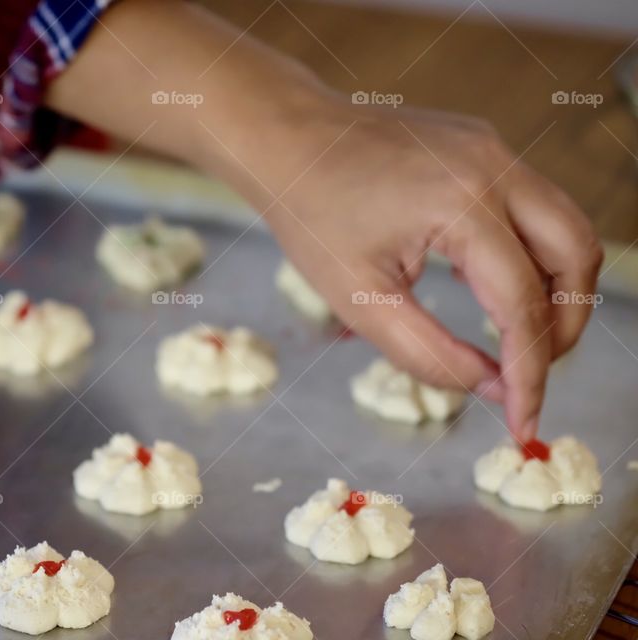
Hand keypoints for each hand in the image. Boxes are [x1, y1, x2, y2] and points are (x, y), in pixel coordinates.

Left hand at [45, 0, 601, 439]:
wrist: (290, 139)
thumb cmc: (312, 214)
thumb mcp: (360, 299)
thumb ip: (429, 353)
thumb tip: (494, 388)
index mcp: (462, 205)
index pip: (523, 304)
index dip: (531, 372)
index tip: (524, 422)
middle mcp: (494, 167)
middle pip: (577, 258)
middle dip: (564, 328)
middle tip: (528, 375)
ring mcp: (495, 150)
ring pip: (569, 229)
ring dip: (559, 291)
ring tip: (519, 341)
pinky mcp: (487, 147)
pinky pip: (536, 208)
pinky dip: (535, 256)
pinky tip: (494, 289)